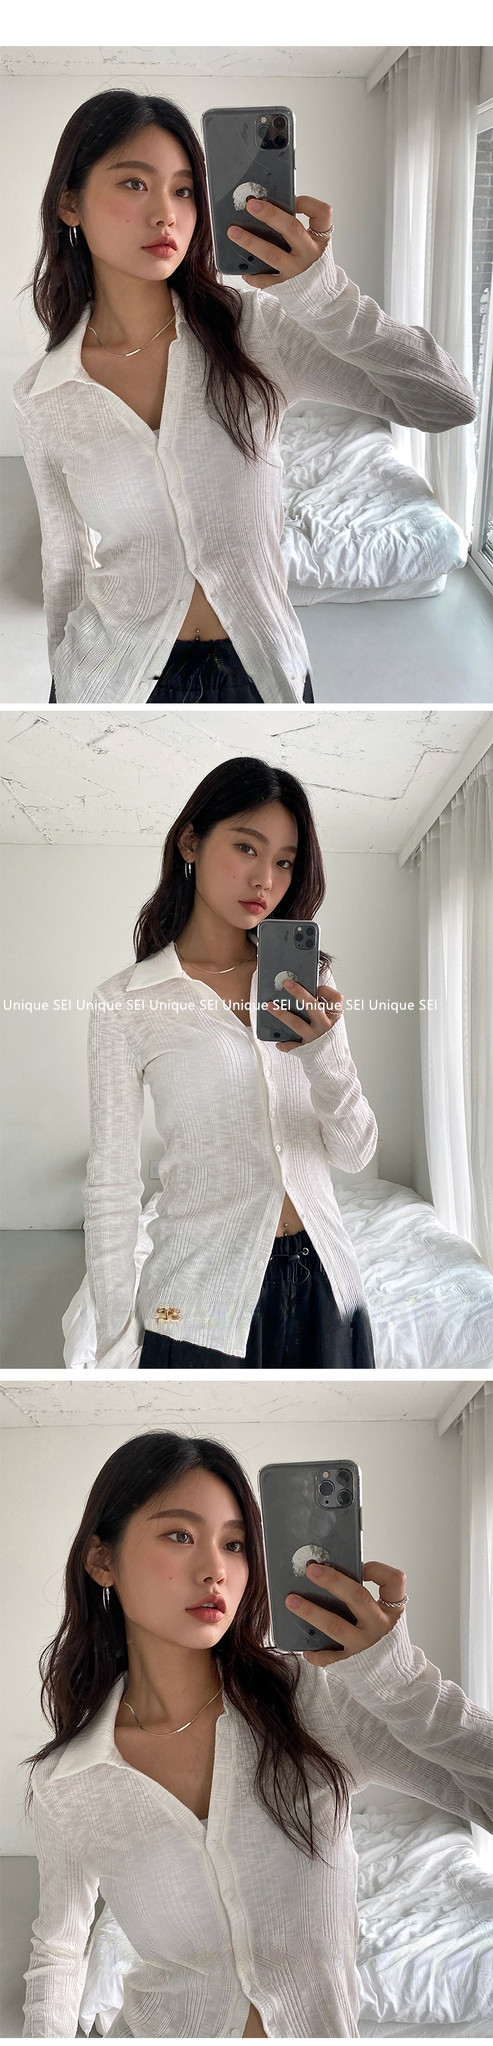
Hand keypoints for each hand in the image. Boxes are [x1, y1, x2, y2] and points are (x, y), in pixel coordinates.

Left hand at [227, 193, 332, 286]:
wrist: (318, 292)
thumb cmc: (309, 258)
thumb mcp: (312, 240)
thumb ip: (295, 225)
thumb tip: (264, 206)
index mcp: (320, 237)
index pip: (322, 213)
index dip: (306, 202)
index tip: (291, 198)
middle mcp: (310, 253)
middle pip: (291, 229)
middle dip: (270, 215)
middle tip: (251, 204)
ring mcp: (298, 270)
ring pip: (273, 254)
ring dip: (251, 242)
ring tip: (233, 232)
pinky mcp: (286, 285)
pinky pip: (266, 280)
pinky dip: (253, 275)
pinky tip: (243, 268)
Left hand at [266, 976, 342, 1051]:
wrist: (332, 1063)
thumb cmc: (328, 1037)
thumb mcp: (329, 1022)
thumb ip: (319, 1010)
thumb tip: (297, 994)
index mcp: (334, 1017)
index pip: (336, 998)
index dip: (325, 990)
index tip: (316, 987)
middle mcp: (326, 1026)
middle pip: (313, 1006)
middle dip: (299, 993)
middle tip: (286, 983)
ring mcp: (316, 1037)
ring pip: (297, 1023)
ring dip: (282, 1014)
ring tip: (270, 1006)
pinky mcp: (307, 1049)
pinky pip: (293, 1045)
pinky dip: (284, 1044)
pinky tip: (279, 1042)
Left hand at [285, 1560, 407, 1662]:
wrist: (391, 1672)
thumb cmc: (380, 1633)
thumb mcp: (383, 1612)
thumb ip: (364, 1595)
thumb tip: (328, 1573)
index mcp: (392, 1608)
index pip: (394, 1581)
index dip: (377, 1569)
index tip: (360, 1565)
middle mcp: (380, 1626)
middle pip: (358, 1598)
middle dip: (333, 1582)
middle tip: (312, 1570)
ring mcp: (365, 1644)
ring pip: (336, 1626)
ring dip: (311, 1612)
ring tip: (291, 1601)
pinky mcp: (352, 1661)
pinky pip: (330, 1657)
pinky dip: (315, 1652)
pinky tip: (304, 1647)